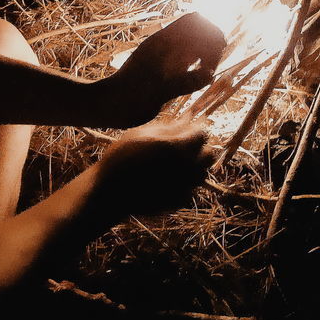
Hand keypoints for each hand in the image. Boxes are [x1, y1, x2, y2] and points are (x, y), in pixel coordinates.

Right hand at [94, 115, 215, 217]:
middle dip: (200, 147)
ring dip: (195, 165)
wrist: (110, 192)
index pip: (203, 133)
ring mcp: (184, 187)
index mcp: (177, 147)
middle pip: (209, 154)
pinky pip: (191, 190)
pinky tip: (169, 180)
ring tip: (176, 162)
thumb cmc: (121, 158)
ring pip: (202, 173)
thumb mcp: (141, 134)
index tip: (189, 127)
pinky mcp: (179, 202)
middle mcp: (186, 167)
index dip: (197, 128)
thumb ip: (169, 126)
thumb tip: (189, 117)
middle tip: (184, 144)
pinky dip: (185, 184)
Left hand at [100, 13, 225, 126]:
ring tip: (205, 75)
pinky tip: (196, 81)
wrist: (107, 106)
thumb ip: (182, 83)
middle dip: (212, 45)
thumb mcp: (154, 93)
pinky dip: (199, 66)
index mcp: (162, 42)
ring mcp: (166, 56)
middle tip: (209, 69)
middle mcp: (166, 45)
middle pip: (200, 29)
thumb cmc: (126, 100)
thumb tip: (208, 75)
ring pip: (196, 43)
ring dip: (207, 55)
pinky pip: (190, 58)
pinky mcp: (167, 69)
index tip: (208, 61)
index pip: (195, 21)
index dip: (210, 35)